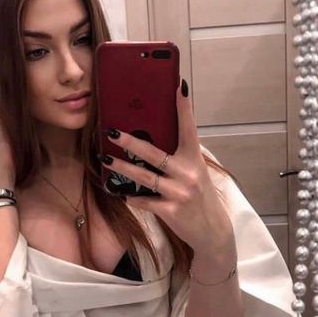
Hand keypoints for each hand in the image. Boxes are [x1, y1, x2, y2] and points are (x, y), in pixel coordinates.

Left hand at [99, 81, 233, 252]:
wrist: (212, 230)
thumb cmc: (199, 197)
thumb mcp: (195, 173)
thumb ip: (179, 157)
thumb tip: (153, 138)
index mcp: (194, 159)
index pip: (189, 128)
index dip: (183, 107)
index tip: (179, 86)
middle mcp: (187, 173)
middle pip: (154, 153)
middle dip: (130, 141)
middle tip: (112, 132)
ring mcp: (179, 192)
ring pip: (143, 176)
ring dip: (121, 168)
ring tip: (105, 159)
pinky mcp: (171, 210)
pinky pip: (143, 200)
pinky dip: (130, 196)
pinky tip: (119, 191)